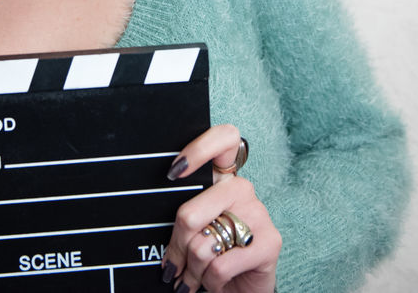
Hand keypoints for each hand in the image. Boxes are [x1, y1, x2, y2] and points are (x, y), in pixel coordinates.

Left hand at [161, 125, 280, 292]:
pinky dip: (210, 282)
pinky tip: (215, 282)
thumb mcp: (195, 231)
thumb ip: (183, 219)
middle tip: (173, 265)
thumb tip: (148, 223)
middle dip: (176, 248)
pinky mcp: (269, 243)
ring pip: (202, 245)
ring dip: (192, 271)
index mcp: (223, 180)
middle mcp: (242, 191)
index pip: (224, 139)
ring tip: (195, 277)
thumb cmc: (214, 257)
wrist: (244, 289)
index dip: (198, 150)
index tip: (173, 173)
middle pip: (189, 214)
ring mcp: (258, 214)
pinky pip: (220, 265)